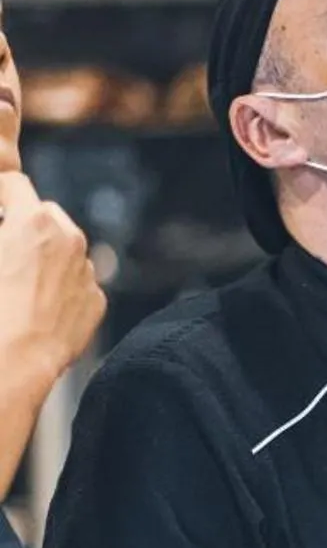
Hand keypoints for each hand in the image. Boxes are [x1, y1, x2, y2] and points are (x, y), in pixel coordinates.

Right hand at [0, 172, 104, 405]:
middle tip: (5, 246)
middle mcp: (69, 239)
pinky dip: (62, 288)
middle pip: (46, 213)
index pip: (15, 183)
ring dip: (47, 255)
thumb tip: (4, 232)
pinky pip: (77, 283)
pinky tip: (38, 309)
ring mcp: (86, 270)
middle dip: (27, 223)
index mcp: (34, 221)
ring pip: (65, 249)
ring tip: (19, 284)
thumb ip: (0, 233)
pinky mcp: (95, 300)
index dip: (1, 192)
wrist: (12, 363)